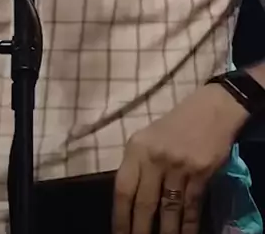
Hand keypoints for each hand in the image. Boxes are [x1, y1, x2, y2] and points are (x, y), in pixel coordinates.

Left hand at [112, 83, 249, 233]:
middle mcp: (155, 157)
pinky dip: (188, 225)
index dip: (120, 217)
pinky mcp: (201, 172)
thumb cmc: (175, 125)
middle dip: (140, 231)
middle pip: (144, 204)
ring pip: (169, 209)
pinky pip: (191, 206)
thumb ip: (137, 165)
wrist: (211, 110)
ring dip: (166, 233)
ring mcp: (179, 165)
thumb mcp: (148, 138)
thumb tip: (128, 201)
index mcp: (137, 148)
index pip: (122, 189)